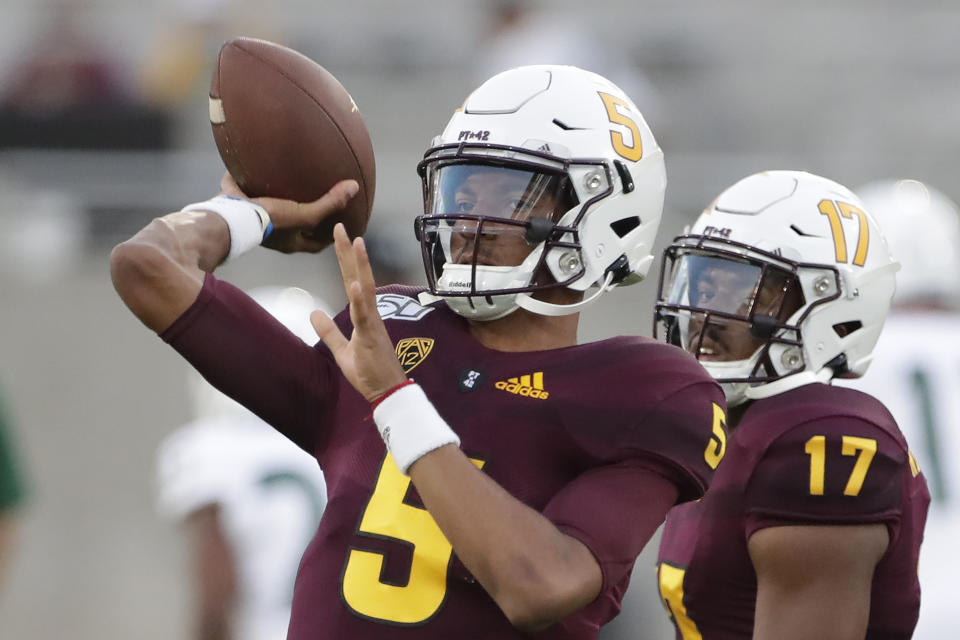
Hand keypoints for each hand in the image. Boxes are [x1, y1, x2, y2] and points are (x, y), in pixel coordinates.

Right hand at [218, 172, 358, 253]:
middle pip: (294, 228)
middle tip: (316, 204)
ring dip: (277, 199)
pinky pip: (245, 190)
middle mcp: (273, 235)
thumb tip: (354, 187)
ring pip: (269, 209)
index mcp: (289, 242)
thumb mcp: (305, 214)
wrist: (231, 216)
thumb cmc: (271, 221)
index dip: (328, 238)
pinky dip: (250, 180)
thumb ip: (329, 203)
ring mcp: (254, 220)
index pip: (315, 245)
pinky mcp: (238, 205)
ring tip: (286, 183)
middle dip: (304, 218)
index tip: (339, 228)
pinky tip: (254, 163)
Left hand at [311, 223, 407, 401]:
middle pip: (358, 276)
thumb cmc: (370, 372)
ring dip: (360, 265)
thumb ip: (329, 332)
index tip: (341, 236)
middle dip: (349, 252)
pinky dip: (360, 299)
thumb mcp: (342, 351)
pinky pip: (365, 315)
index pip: (352, 280)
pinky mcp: (372, 336)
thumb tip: (313, 313)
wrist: (387, 391)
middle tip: (341, 227)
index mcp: (363, 314)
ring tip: (356, 242)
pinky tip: (356, 284)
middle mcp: (370, 313)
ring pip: (365, 288)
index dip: (346, 258)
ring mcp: (372, 322)